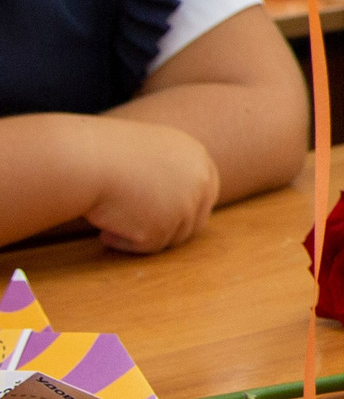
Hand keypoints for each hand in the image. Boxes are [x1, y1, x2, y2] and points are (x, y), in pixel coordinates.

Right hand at [83, 116, 220, 251]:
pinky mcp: (163, 228)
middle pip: (194, 218)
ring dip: (144, 234)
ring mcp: (184, 206)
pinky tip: (105, 232)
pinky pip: (148, 247)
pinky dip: (127, 243)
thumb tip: (171, 200)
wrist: (81, 160)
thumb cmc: (101, 153)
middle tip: (141, 229)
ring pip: (172, 235)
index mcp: (196, 157)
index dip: (190, 205)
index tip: (169, 214)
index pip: (207, 189)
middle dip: (169, 226)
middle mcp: (199, 181)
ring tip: (111, 222)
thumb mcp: (146, 151)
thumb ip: (167, 171)